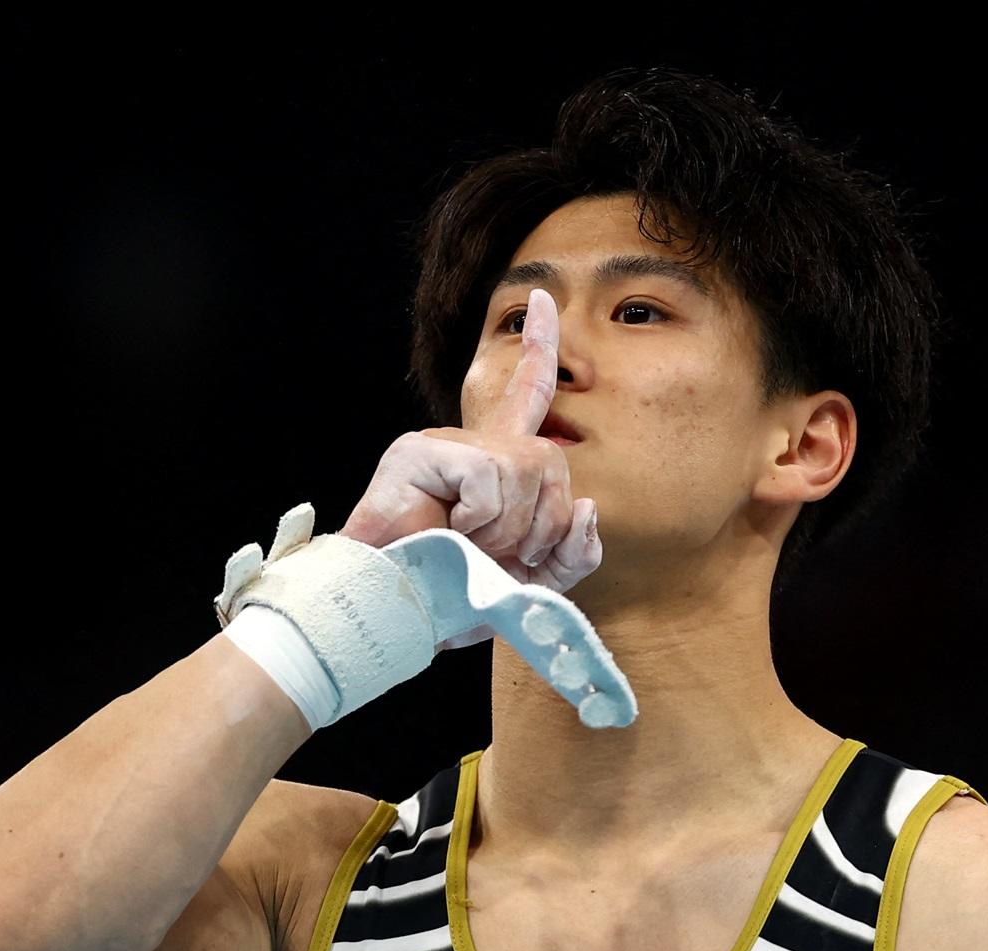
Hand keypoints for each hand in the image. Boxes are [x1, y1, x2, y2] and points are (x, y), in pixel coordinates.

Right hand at [338, 288, 600, 646]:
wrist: (399, 614)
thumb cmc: (456, 598)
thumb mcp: (534, 581)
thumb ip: (573, 550)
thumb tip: (588, 506)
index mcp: (494, 467)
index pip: (526, 395)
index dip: (539, 349)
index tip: (546, 300)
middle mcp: (469, 445)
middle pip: (549, 457)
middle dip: (543, 522)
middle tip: (502, 555)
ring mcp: (441, 444)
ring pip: (524, 467)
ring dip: (508, 527)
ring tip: (468, 545)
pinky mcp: (418, 454)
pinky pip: (489, 476)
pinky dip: (481, 518)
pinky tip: (449, 531)